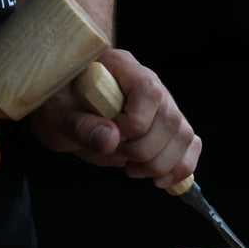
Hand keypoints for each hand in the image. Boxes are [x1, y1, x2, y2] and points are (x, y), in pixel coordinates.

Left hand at [29, 48, 200, 189]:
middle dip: (145, 151)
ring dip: (161, 164)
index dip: (134, 123)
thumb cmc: (61, 105)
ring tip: (133, 170)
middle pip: (170, 119)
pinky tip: (160, 180)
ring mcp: (164, 105)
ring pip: (183, 135)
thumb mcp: (58, 114)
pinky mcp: (169, 126)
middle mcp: (150, 83)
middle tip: (119, 158)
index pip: (148, 92)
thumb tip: (111, 139)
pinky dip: (181, 167)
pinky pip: (191, 144)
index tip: (111, 137)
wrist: (66, 110)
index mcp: (122, 67)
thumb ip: (80, 125)